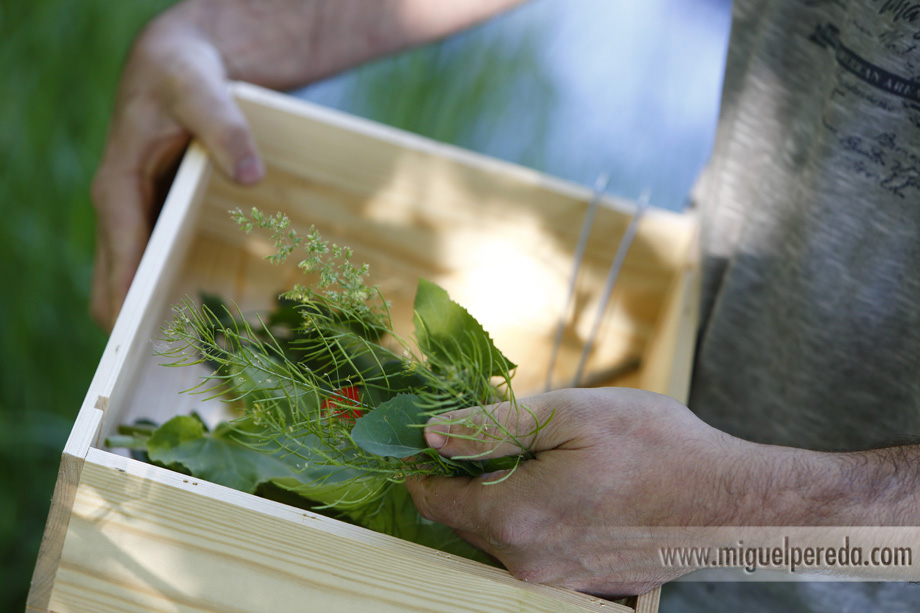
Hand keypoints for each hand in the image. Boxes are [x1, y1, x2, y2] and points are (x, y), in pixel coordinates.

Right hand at [90, 10, 263, 329]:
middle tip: (174, 372)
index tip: (144, 349)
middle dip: (135, 328)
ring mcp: (137, 219)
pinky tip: (207, 317)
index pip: (120, 260)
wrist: (176, 63)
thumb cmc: (181, 75)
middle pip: (114, 286)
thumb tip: (251, 175)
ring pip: (131, 282)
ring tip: (192, 361)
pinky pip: (154, 267)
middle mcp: (122, 210)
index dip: (129, 306)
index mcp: (119, 186)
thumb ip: (226, 128)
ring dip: (152, 318)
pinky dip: (168, 294)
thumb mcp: (202, 90)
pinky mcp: (157, 220)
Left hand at [406, 388, 794, 595]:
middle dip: (465, 476)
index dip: (423, 462)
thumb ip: (491, 428)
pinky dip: (532, 516)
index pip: (432, 500)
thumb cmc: (657, 448)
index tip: (426, 432)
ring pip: (497, 535)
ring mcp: (556, 580)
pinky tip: (566, 485)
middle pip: (463, 519)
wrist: (732, 502)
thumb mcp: (568, 415)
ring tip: (538, 454)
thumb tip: (431, 434)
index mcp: (515, 518)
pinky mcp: (581, 583)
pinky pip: (532, 549)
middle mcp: (527, 563)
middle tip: (493, 431)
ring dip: (500, 495)